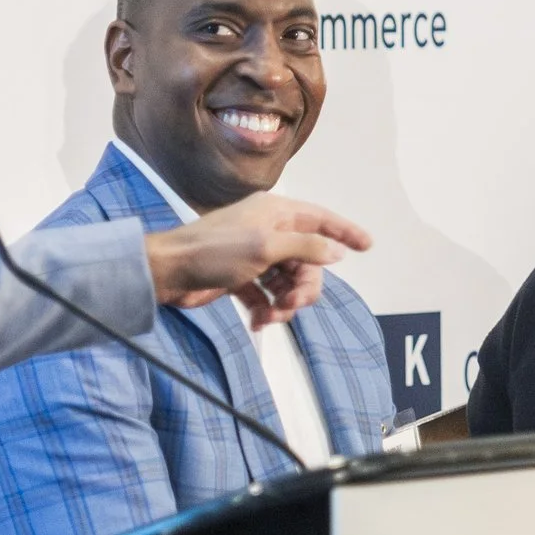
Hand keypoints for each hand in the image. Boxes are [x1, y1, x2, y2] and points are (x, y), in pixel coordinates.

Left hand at [143, 193, 373, 328]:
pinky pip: (268, 296)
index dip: (345, 232)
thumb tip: (336, 251)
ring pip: (288, 282)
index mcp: (275, 213)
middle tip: (292, 303)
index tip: (367, 245)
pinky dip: (266, 309)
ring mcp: (255, 256)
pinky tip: (258, 321)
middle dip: (304, 287)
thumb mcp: (265, 246)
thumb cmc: (211, 251)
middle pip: (307, 261)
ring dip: (285, 303)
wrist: (167, 273)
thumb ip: (305, 247)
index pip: (321, 219)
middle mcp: (268, 231)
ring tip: (270, 316)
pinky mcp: (242, 278)